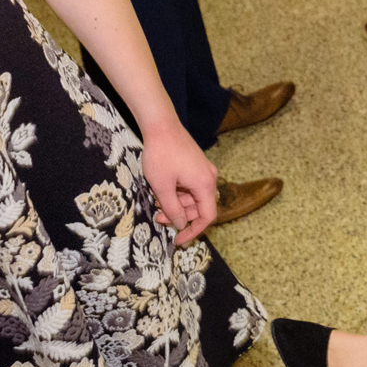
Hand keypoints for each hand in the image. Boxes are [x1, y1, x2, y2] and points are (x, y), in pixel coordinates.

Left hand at [138, 121, 217, 243]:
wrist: (162, 126)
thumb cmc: (162, 156)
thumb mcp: (162, 187)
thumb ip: (173, 209)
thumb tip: (181, 223)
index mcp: (205, 185)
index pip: (207, 216)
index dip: (194, 230)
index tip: (179, 239)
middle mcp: (209, 178)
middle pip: (199, 207)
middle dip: (180, 215)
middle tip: (158, 218)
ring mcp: (203, 171)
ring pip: (193, 197)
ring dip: (176, 204)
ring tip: (156, 202)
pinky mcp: (196, 165)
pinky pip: (190, 186)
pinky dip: (177, 193)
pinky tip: (162, 190)